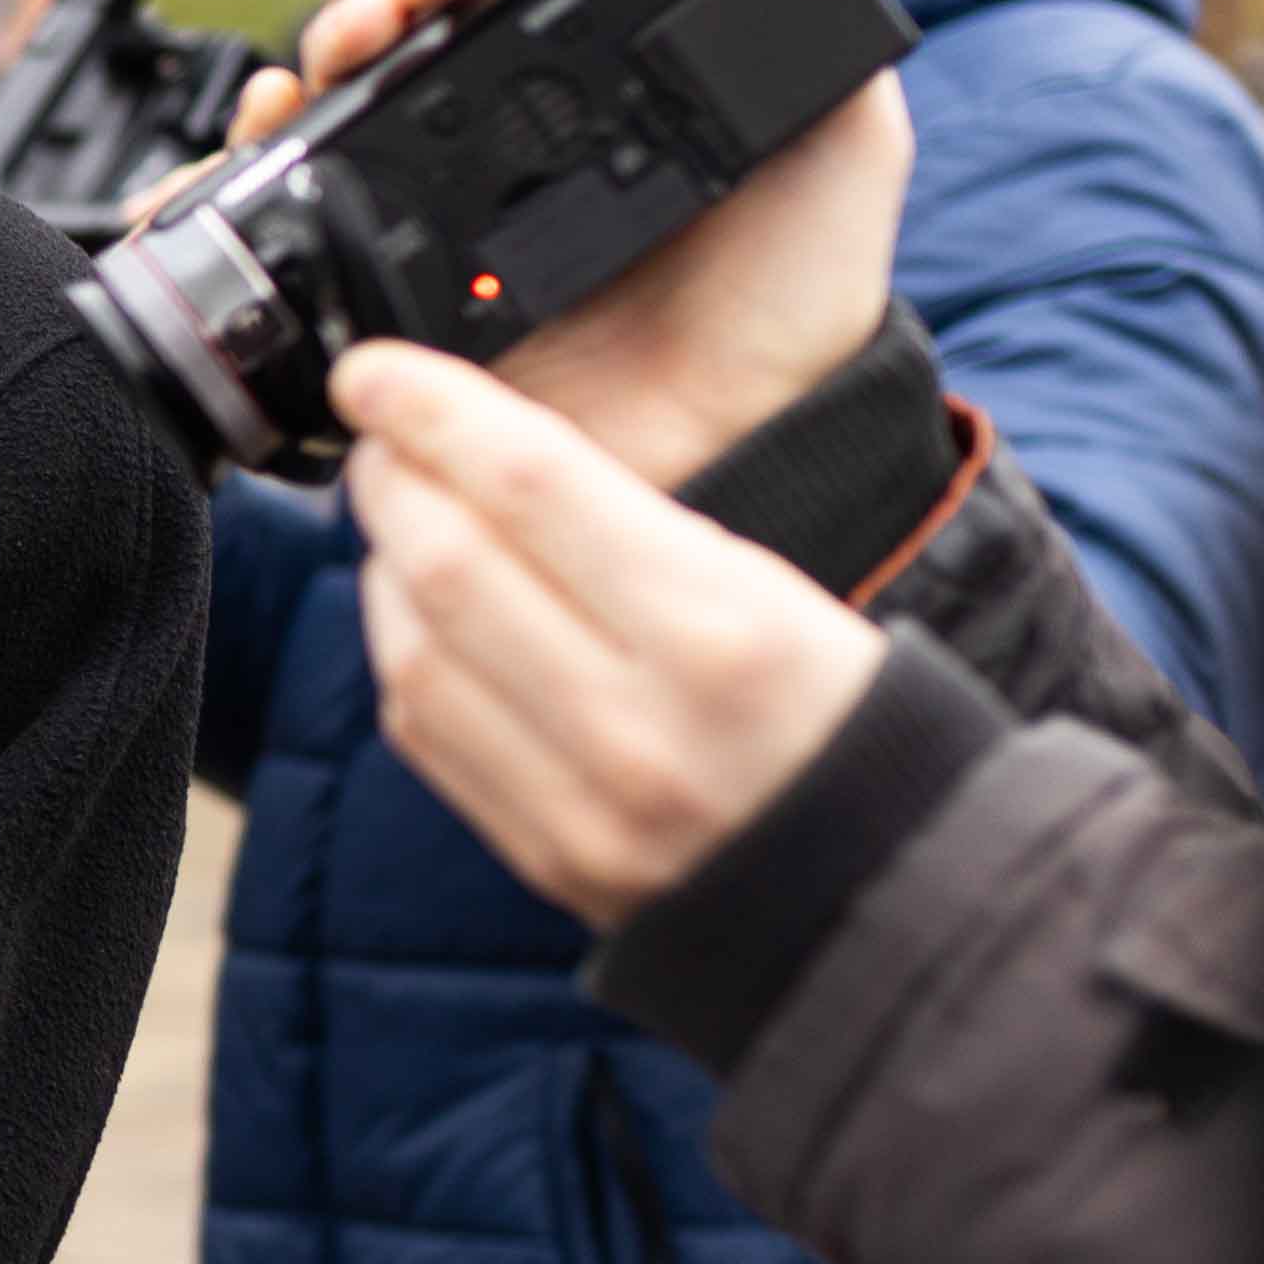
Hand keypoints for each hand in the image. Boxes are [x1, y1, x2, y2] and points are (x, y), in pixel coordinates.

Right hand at [217, 0, 912, 484]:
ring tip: (354, 34)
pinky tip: (275, 119)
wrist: (737, 439)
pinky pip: (297, 218)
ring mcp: (435, 220)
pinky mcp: (384, 296)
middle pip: (416, 24)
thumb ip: (816, 47)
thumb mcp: (844, 150)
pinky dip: (259, 157)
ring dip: (330, 40)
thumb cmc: (794, 306)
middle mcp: (503, 144)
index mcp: (593, 94)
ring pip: (345, 100)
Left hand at [329, 344, 887, 926]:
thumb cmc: (842, 716)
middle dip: (393, 482)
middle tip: (378, 438)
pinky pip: (425, 733)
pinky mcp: (540, 855)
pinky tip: (412, 608)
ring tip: (398, 516)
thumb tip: (486, 459)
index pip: (533, 485)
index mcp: (721, 631)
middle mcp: (636, 721)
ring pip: (414, 652)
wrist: (888, 890)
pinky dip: (400, 650)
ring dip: (385, 565)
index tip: (375, 372)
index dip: (433, 410)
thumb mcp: (780, 593)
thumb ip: (635, 534)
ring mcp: (579, 803)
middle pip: (450, 565)